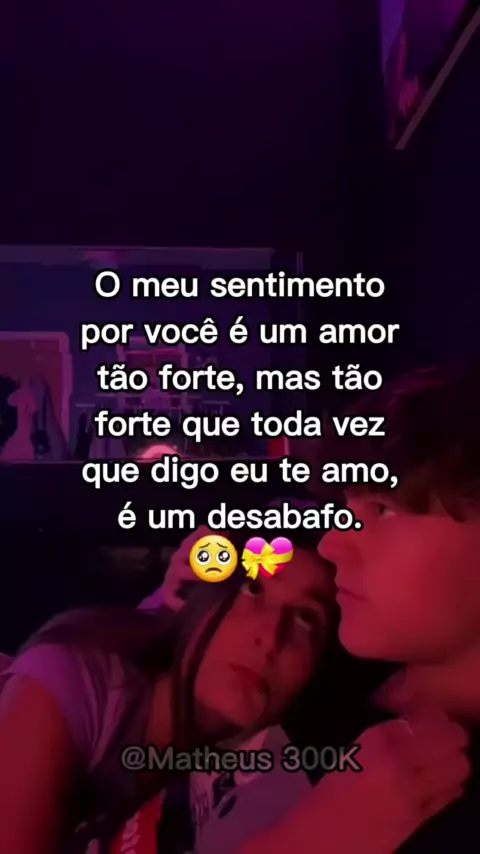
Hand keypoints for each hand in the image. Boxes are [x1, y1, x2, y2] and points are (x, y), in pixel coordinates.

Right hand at [244, 713, 469, 853]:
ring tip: (441, 764)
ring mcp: (410, 790)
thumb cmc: (327, 796)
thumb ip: (387, 738)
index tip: (431, 722)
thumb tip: (419, 725)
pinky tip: (438, 786)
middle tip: (443, 741)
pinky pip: (451, 793)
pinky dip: (451, 786)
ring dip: (454, 761)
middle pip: (450, 735)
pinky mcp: (418, 818)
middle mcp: (397, 759)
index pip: (424, 715)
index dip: (433, 717)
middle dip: (451, 736)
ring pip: (458, 764)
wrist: (317, 841)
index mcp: (375, 738)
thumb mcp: (353, 753)